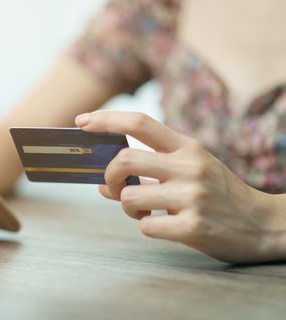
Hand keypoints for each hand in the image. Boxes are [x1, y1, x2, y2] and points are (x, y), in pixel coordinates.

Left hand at [75, 110, 285, 262]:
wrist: (265, 225)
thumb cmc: (219, 194)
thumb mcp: (190, 171)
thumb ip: (149, 171)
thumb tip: (101, 185)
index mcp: (188, 147)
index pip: (140, 123)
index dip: (106, 120)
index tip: (81, 122)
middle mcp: (189, 167)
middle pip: (124, 160)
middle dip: (108, 176)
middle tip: (111, 186)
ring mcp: (192, 197)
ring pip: (128, 197)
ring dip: (128, 208)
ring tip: (146, 210)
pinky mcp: (193, 227)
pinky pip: (145, 225)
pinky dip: (146, 226)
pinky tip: (165, 225)